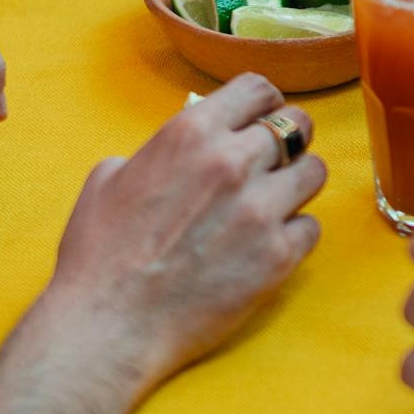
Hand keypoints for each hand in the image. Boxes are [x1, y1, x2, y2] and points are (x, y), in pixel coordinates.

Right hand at [43, 75, 325, 395]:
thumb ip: (159, 151)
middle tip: (276, 162)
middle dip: (290, 140)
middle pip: (298, 125)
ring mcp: (261, 209)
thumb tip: (181, 149)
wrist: (108, 325)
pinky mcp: (278, 256)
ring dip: (297, 184)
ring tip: (275, 203)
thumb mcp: (110, 177)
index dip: (266, 103)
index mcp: (192, 133)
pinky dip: (294, 235)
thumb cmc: (99, 254)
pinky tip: (268, 246)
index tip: (264, 118)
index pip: (258, 89)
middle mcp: (233, 162)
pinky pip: (312, 227)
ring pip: (314, 171)